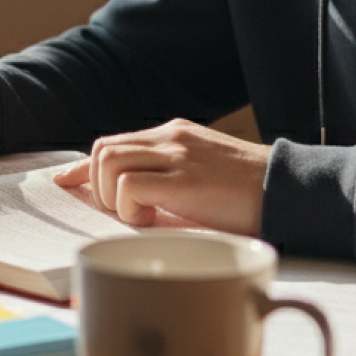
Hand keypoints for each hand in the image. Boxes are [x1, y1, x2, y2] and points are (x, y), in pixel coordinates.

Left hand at [54, 119, 270, 232]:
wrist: (290, 190)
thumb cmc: (251, 194)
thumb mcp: (203, 175)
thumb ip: (171, 176)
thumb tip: (134, 198)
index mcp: (175, 135)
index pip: (113, 143)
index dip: (83, 167)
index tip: (65, 181)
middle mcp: (171, 138)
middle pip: (103, 149)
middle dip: (99, 187)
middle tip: (128, 213)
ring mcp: (177, 155)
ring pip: (108, 163)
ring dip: (114, 198)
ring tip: (144, 217)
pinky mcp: (184, 179)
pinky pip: (129, 187)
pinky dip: (131, 209)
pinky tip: (156, 220)